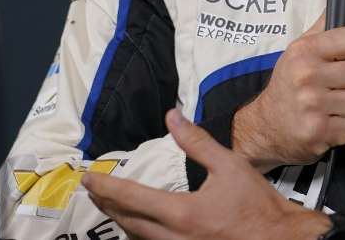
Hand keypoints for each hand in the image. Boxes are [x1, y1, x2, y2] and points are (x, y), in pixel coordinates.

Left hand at [84, 110, 331, 239]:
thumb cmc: (257, 204)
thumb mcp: (229, 166)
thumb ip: (196, 142)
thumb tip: (172, 116)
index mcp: (181, 212)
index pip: (131, 197)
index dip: (105, 187)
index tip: (87, 177)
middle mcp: (172, 237)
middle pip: (126, 220)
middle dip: (105, 203)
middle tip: (92, 189)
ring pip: (136, 236)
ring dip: (120, 219)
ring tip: (110, 204)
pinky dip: (138, 232)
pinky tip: (139, 224)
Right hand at [232, 13, 344, 170]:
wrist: (264, 127)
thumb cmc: (288, 85)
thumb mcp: (297, 51)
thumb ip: (321, 30)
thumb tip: (339, 6)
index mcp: (305, 50)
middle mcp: (307, 75)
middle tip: (343, 86)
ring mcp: (313, 105)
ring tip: (336, 105)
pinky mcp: (319, 132)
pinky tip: (332, 122)